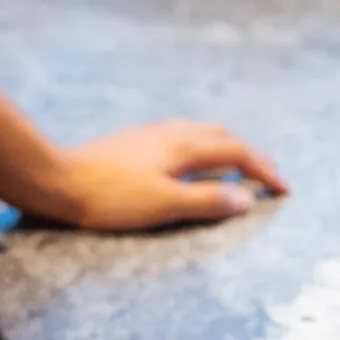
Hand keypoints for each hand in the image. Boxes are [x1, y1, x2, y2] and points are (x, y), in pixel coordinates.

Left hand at [37, 121, 286, 230]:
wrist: (57, 181)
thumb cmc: (110, 198)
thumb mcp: (164, 205)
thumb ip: (207, 202)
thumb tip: (245, 199)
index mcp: (184, 147)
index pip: (237, 154)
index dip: (264, 170)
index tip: (283, 189)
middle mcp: (172, 133)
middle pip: (223, 137)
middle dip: (251, 156)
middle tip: (266, 177)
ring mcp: (152, 134)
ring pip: (202, 133)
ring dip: (227, 149)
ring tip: (235, 170)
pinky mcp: (135, 142)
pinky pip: (183, 137)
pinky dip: (203, 150)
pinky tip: (192, 165)